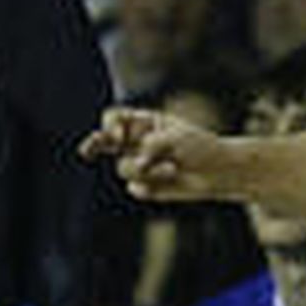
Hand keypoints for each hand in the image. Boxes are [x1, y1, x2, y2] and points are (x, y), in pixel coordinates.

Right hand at [79, 106, 236, 202]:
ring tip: (172, 169)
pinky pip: (136, 187)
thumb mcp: (177, 138)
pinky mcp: (145, 185)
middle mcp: (137, 142)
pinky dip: (153, 185)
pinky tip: (171, 180)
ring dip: (148, 171)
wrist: (219, 172)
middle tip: (86, 151)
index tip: (117, 135)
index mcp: (145, 123)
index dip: (111, 125)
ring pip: (123, 168)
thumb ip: (151, 146)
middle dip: (94, 144)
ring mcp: (139, 164)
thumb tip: (136, 165)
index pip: (117, 118)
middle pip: (104, 141)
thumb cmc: (201, 147)